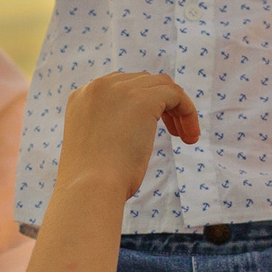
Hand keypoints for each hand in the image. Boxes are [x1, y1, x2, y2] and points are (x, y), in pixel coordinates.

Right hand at [57, 72, 199, 200]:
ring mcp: (120, 89)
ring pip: (161, 85)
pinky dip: (188, 112)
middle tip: (174, 133)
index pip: (120, 87)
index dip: (142, 104)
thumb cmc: (94, 182)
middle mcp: (98, 86)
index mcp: (82, 97)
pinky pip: (176, 94)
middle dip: (161, 105)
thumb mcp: (97, 147)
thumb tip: (132, 132)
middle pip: (142, 82)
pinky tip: (190, 137)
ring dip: (177, 109)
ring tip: (185, 136)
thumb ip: (110, 129)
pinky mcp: (143, 99)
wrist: (90, 189)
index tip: (151, 128)